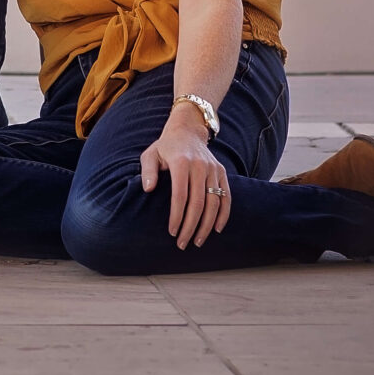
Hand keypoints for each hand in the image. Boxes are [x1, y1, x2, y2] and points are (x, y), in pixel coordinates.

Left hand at [140, 104, 230, 249]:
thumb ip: (147, 171)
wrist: (188, 131)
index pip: (180, 196)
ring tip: (198, 241)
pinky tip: (216, 229)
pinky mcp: (222, 172)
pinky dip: (223, 214)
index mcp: (181, 163)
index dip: (177, 216)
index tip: (172, 232)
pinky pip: (226, 196)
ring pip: (214, 203)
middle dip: (191, 226)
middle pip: (198, 203)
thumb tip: (148, 189)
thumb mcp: (150, 155)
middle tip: (182, 243)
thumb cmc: (165, 147)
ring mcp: (213, 169)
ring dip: (207, 225)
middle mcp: (200, 166)